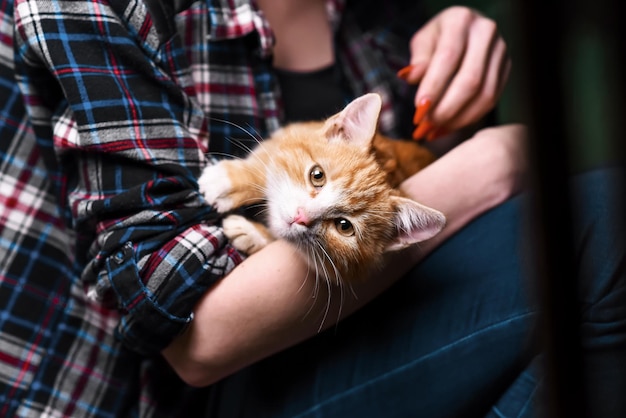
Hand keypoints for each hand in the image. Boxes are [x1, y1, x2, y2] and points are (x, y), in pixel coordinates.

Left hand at [397, 6, 510, 140]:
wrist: (466, 30)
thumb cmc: (439, 37)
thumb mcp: (423, 41)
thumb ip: (418, 60)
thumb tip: (410, 78)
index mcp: (461, 21)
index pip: (448, 58)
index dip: (434, 87)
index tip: (419, 110)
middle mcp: (486, 34)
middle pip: (470, 81)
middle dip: (446, 109)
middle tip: (425, 126)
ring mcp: (501, 52)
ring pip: (484, 95)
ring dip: (457, 119)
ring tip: (434, 130)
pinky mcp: (506, 70)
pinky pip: (491, 101)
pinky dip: (468, 118)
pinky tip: (448, 127)